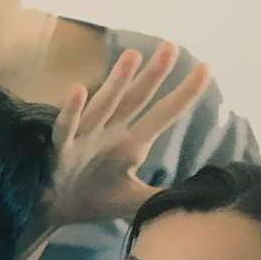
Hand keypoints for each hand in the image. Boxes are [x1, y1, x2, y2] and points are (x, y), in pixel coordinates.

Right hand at [44, 40, 212, 232]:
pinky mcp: (63, 149)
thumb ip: (162, 196)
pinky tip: (77, 90)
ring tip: (133, 56)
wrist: (54, 212)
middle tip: (171, 46)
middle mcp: (111, 132)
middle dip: (154, 74)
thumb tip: (197, 200)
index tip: (206, 69)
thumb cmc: (93, 199)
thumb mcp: (135, 201)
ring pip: (105, 104)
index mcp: (132, 142)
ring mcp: (86, 137)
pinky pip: (67, 127)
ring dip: (117, 81)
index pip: (164, 113)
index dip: (184, 93)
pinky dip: (72, 110)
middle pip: (137, 98)